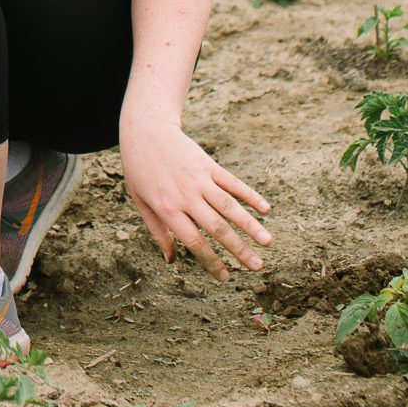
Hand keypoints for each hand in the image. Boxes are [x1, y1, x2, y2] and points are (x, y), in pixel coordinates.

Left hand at [120, 113, 270, 280]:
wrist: (145, 129)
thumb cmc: (139, 169)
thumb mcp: (140, 201)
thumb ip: (157, 231)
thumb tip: (171, 260)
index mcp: (168, 208)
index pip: (194, 241)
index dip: (211, 261)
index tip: (225, 277)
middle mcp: (187, 195)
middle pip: (217, 227)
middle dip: (239, 249)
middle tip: (257, 267)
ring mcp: (200, 179)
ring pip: (229, 206)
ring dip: (251, 225)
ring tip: (268, 242)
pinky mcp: (209, 165)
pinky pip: (232, 183)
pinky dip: (250, 195)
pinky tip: (265, 209)